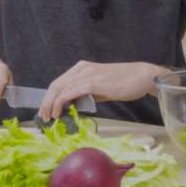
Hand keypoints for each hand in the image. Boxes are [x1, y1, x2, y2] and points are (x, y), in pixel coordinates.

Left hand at [39, 61, 164, 121]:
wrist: (142, 76)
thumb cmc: (124, 83)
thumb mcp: (100, 88)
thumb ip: (87, 94)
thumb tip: (74, 106)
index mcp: (82, 68)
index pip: (59, 82)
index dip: (49, 97)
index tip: (46, 111)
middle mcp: (82, 69)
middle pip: (56, 85)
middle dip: (46, 102)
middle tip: (43, 117)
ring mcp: (88, 74)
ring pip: (61, 88)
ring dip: (51, 104)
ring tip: (49, 118)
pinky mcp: (94, 82)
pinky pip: (71, 91)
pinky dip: (62, 102)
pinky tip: (60, 111)